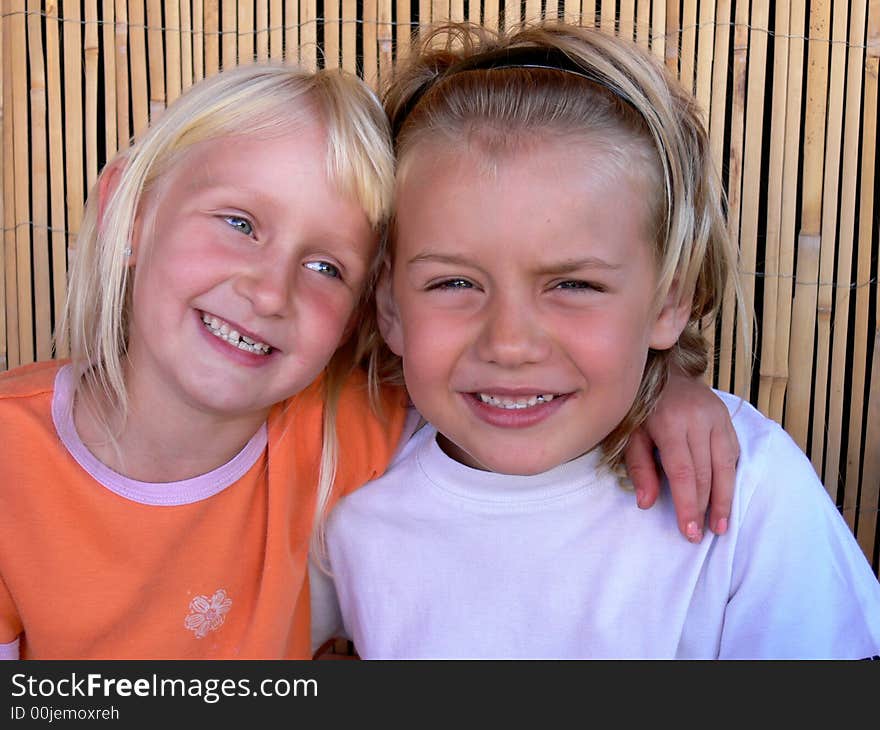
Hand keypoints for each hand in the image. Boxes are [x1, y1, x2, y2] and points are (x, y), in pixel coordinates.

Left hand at [622, 372, 738, 542]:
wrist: (661, 369)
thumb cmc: (639, 405)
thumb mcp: (629, 434)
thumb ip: (639, 467)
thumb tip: (646, 503)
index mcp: (670, 423)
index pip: (683, 473)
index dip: (688, 505)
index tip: (689, 531)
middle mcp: (698, 419)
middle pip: (706, 472)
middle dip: (705, 507)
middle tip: (702, 535)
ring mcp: (716, 416)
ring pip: (725, 464)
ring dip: (724, 498)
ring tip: (722, 525)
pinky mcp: (726, 416)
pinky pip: (732, 451)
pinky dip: (729, 475)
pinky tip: (726, 495)